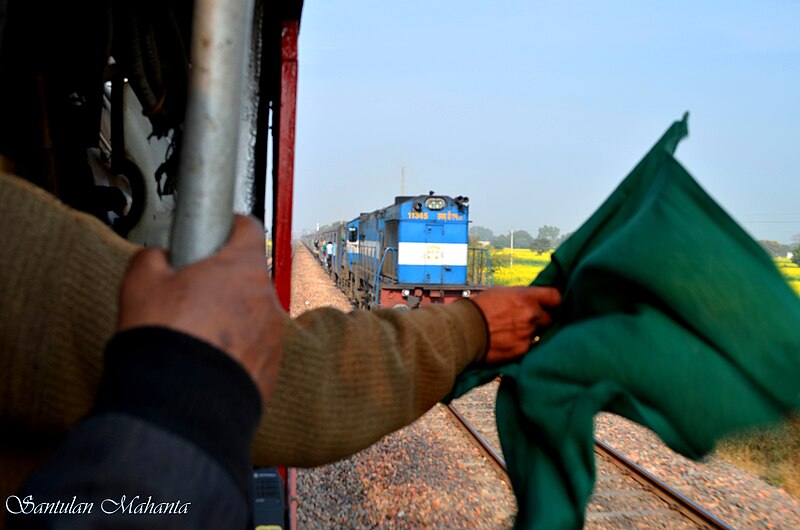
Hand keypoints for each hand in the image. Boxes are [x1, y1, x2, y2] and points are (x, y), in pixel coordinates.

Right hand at [119, 215, 286, 401]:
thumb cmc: (165, 341)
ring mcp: (274, 334)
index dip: (228, 227)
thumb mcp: (140, 284)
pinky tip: (207, 360)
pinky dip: (236, 350)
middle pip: (248, 276)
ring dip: (231, 318)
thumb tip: (159, 257)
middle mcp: (266, 297)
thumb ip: (153, 257)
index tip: (215, 232)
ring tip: (196, 335)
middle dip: (223, 281)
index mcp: (241, 266)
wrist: (180, 404)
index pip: (247, 227)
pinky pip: (255, 348)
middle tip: (191, 295)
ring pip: (252, 314)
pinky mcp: (273, 367)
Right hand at [471, 286, 560, 362]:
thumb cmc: (478, 308)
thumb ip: (519, 297)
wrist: (463, 330)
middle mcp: (531, 314)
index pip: (555, 296)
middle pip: (549, 318)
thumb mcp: (499, 293)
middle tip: (527, 321)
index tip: (550, 305)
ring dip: (529, 333)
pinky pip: (527, 347)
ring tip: (512, 333)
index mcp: (526, 296)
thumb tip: (528, 300)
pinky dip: (520, 345)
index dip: (554, 301)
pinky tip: (507, 343)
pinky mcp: (522, 350)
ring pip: (538, 334)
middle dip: (540, 320)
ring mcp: (528, 333)